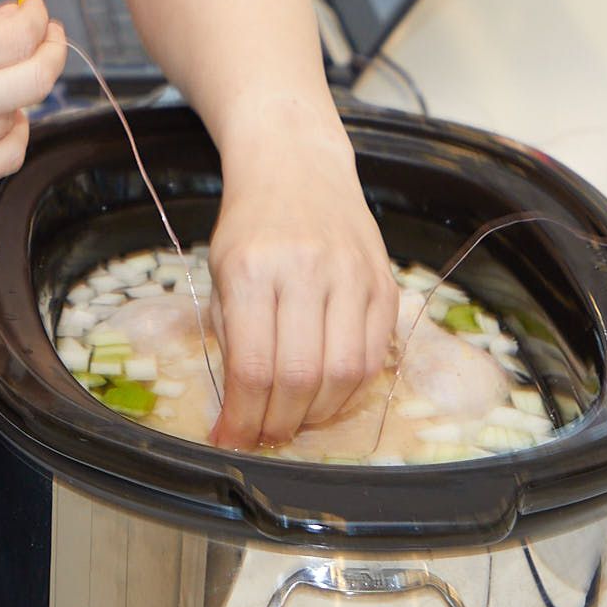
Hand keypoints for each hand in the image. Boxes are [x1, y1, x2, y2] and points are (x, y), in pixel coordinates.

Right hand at [0, 0, 64, 222]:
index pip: (19, 33)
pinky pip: (6, 156)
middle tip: (44, 36)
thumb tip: (9, 20)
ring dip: (19, 92)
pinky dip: (11, 133)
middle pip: (38, 76)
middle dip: (49, 48)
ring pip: (22, 115)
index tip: (33, 10)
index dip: (36, 16)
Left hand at [205, 121, 397, 448]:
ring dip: (317, 413)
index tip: (230, 442)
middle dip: (278, 423)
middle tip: (263, 438)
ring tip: (294, 419)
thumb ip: (231, 335)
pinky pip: (374, 356)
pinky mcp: (384, 284)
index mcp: (252, 269)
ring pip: (344, 374)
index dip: (241, 418)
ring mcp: (353, 276)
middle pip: (300, 377)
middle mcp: (307, 271)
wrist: (298, 165)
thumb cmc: (251, 224)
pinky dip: (350, 389)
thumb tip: (241, 408)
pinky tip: (327, 394)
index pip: (252, 366)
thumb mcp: (222, 272)